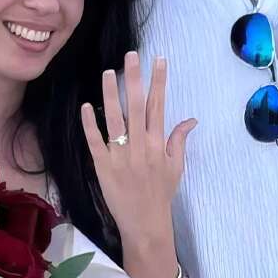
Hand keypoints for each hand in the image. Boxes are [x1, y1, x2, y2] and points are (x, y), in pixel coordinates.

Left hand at [81, 51, 196, 251]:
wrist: (145, 222)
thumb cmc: (161, 193)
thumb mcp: (176, 166)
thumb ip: (179, 140)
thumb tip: (191, 119)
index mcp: (158, 143)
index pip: (159, 105)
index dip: (159, 81)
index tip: (159, 60)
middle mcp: (140, 145)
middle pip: (136, 106)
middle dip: (134, 79)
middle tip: (131, 55)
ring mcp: (120, 155)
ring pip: (115, 119)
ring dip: (110, 94)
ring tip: (107, 73)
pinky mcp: (103, 165)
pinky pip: (95, 141)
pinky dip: (90, 124)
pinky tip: (86, 106)